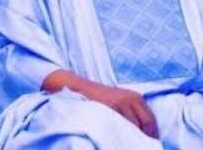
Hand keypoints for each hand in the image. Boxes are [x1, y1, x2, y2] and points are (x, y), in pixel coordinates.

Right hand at [42, 69, 158, 138]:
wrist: (79, 87)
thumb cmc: (99, 98)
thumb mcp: (119, 101)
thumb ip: (132, 113)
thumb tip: (144, 135)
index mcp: (136, 97)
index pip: (151, 121)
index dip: (152, 135)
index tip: (148, 144)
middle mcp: (131, 98)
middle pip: (146, 125)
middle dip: (144, 138)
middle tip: (138, 146)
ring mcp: (121, 102)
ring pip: (134, 126)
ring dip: (131, 137)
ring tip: (126, 143)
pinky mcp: (111, 106)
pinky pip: (120, 125)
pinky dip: (120, 133)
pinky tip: (116, 137)